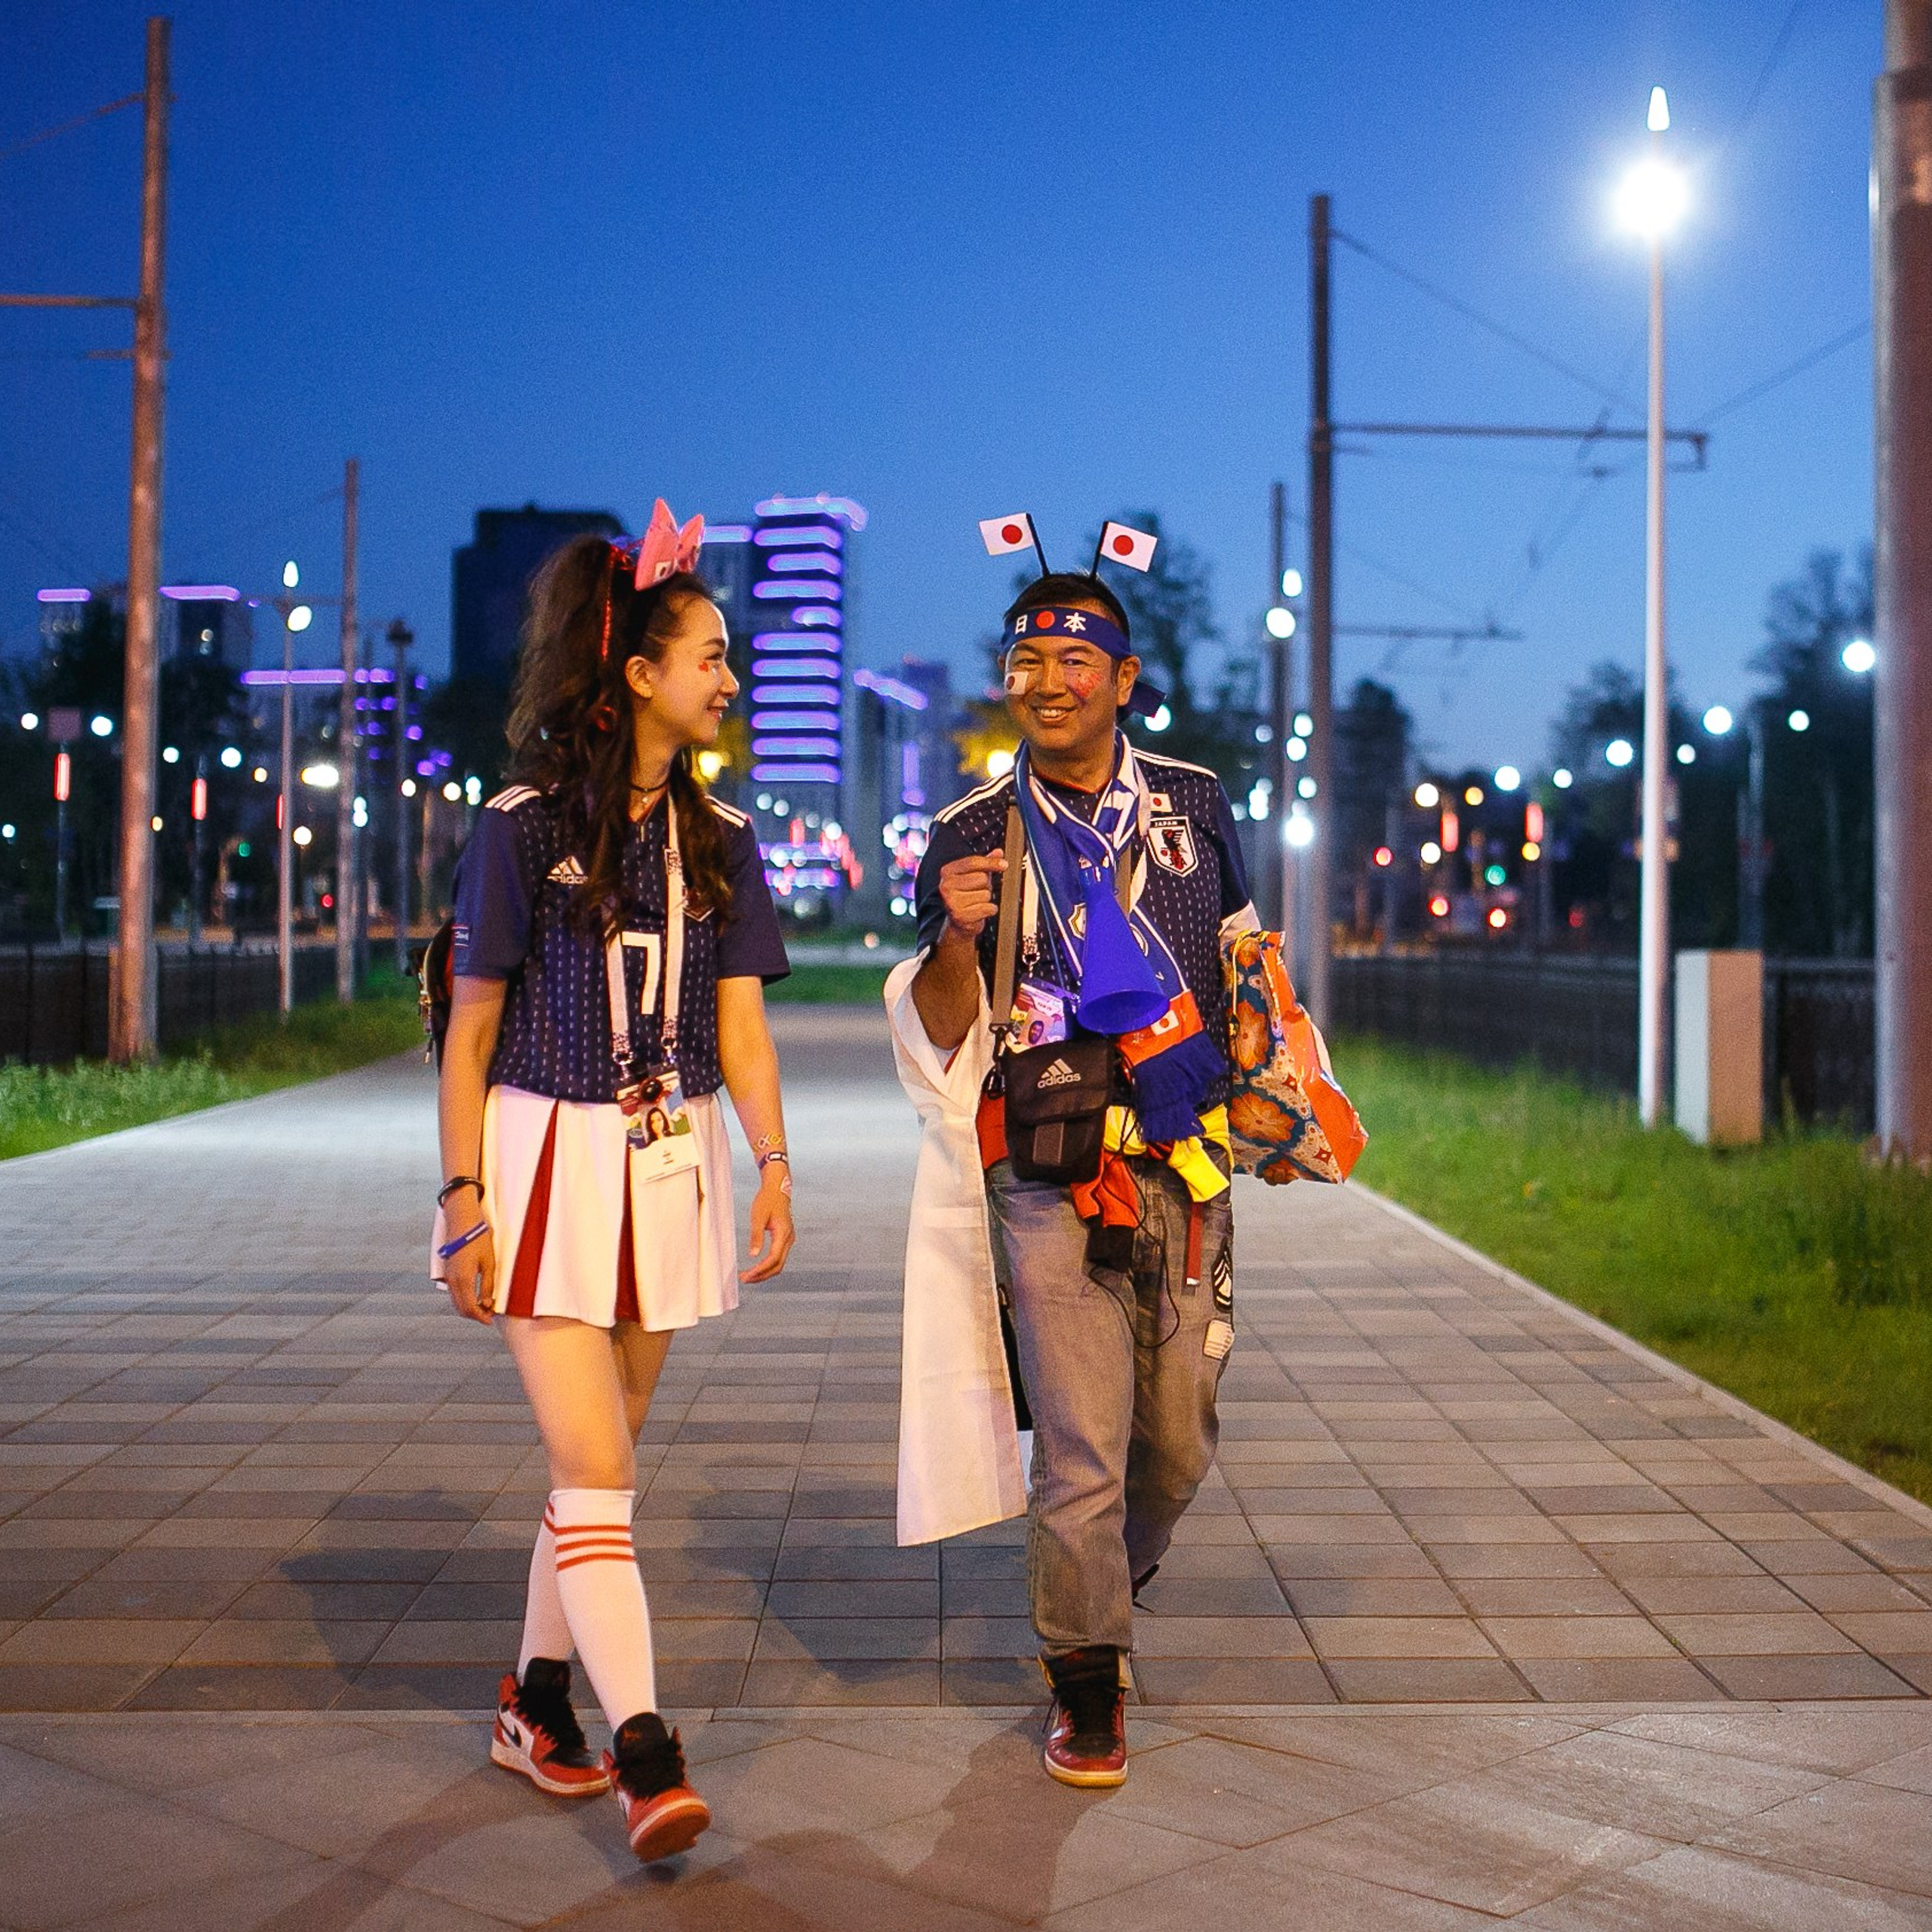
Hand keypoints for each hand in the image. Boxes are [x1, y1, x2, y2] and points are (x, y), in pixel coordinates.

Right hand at [439, 1205, 496, 1325]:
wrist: (462, 1220)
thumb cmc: (478, 1239)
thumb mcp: (489, 1263)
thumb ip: (488, 1285)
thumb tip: (488, 1304)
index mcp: (462, 1279)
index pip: (469, 1308)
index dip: (479, 1317)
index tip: (490, 1320)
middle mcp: (451, 1280)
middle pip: (460, 1307)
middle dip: (474, 1314)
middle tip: (488, 1315)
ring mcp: (448, 1275)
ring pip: (456, 1300)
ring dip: (468, 1307)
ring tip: (484, 1306)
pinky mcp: (448, 1271)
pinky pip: (454, 1291)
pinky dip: (463, 1298)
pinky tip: (475, 1296)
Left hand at [740, 1169, 794, 1282]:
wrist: (777, 1188)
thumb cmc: (767, 1200)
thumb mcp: (758, 1216)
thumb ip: (756, 1236)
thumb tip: (752, 1255)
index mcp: (783, 1234)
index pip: (773, 1259)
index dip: (760, 1270)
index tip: (746, 1276)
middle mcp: (788, 1239)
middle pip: (777, 1266)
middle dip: (761, 1275)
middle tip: (744, 1279)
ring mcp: (788, 1239)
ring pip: (779, 1263)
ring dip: (764, 1272)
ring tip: (748, 1276)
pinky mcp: (785, 1238)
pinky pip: (778, 1257)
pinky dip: (767, 1265)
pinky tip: (756, 1267)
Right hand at [937, 849, 1005, 941]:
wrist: (959, 922)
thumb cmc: (967, 896)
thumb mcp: (974, 876)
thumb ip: (985, 863)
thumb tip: (999, 852)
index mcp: (947, 872)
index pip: (972, 862)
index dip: (990, 862)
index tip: (1004, 864)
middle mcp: (946, 885)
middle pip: (981, 878)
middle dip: (986, 885)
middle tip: (978, 891)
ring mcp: (951, 901)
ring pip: (985, 894)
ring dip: (986, 899)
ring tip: (976, 902)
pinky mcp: (960, 915)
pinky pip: (987, 908)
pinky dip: (989, 910)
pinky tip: (979, 911)